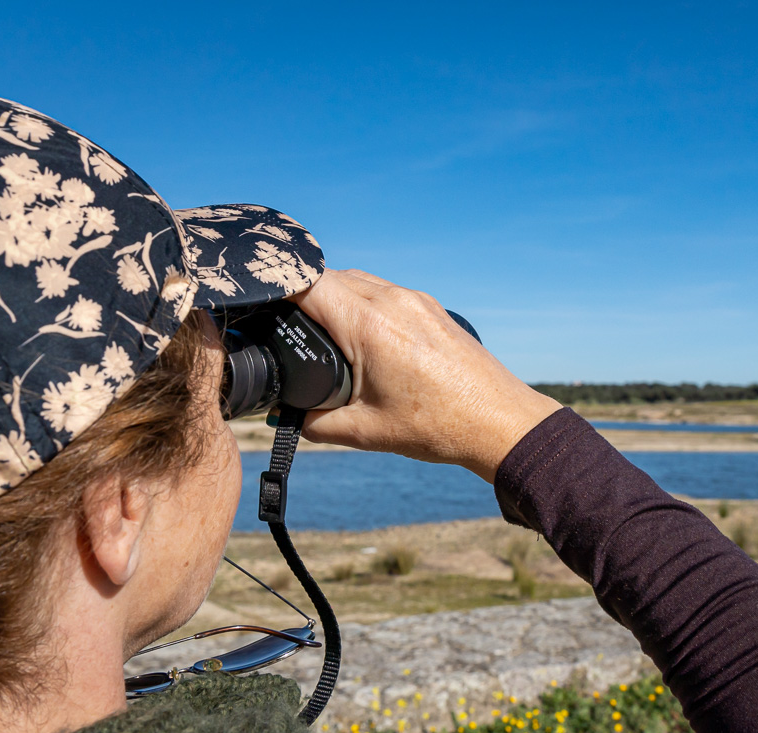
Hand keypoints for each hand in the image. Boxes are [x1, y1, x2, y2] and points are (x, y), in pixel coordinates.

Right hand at [291, 270, 561, 482]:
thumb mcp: (366, 432)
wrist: (500, 422)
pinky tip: (357, 335)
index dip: (276, 287)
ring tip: (317, 332)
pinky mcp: (431, 308)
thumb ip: (315, 423)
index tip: (257, 302)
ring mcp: (416, 300)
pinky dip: (362, 304)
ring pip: (358, 280)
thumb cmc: (440, 427)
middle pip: (329, 275)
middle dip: (300, 295)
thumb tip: (285, 418)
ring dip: (333, 296)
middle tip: (281, 324)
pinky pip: (384, 291)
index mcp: (371, 325)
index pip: (308, 282)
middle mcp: (394, 301)